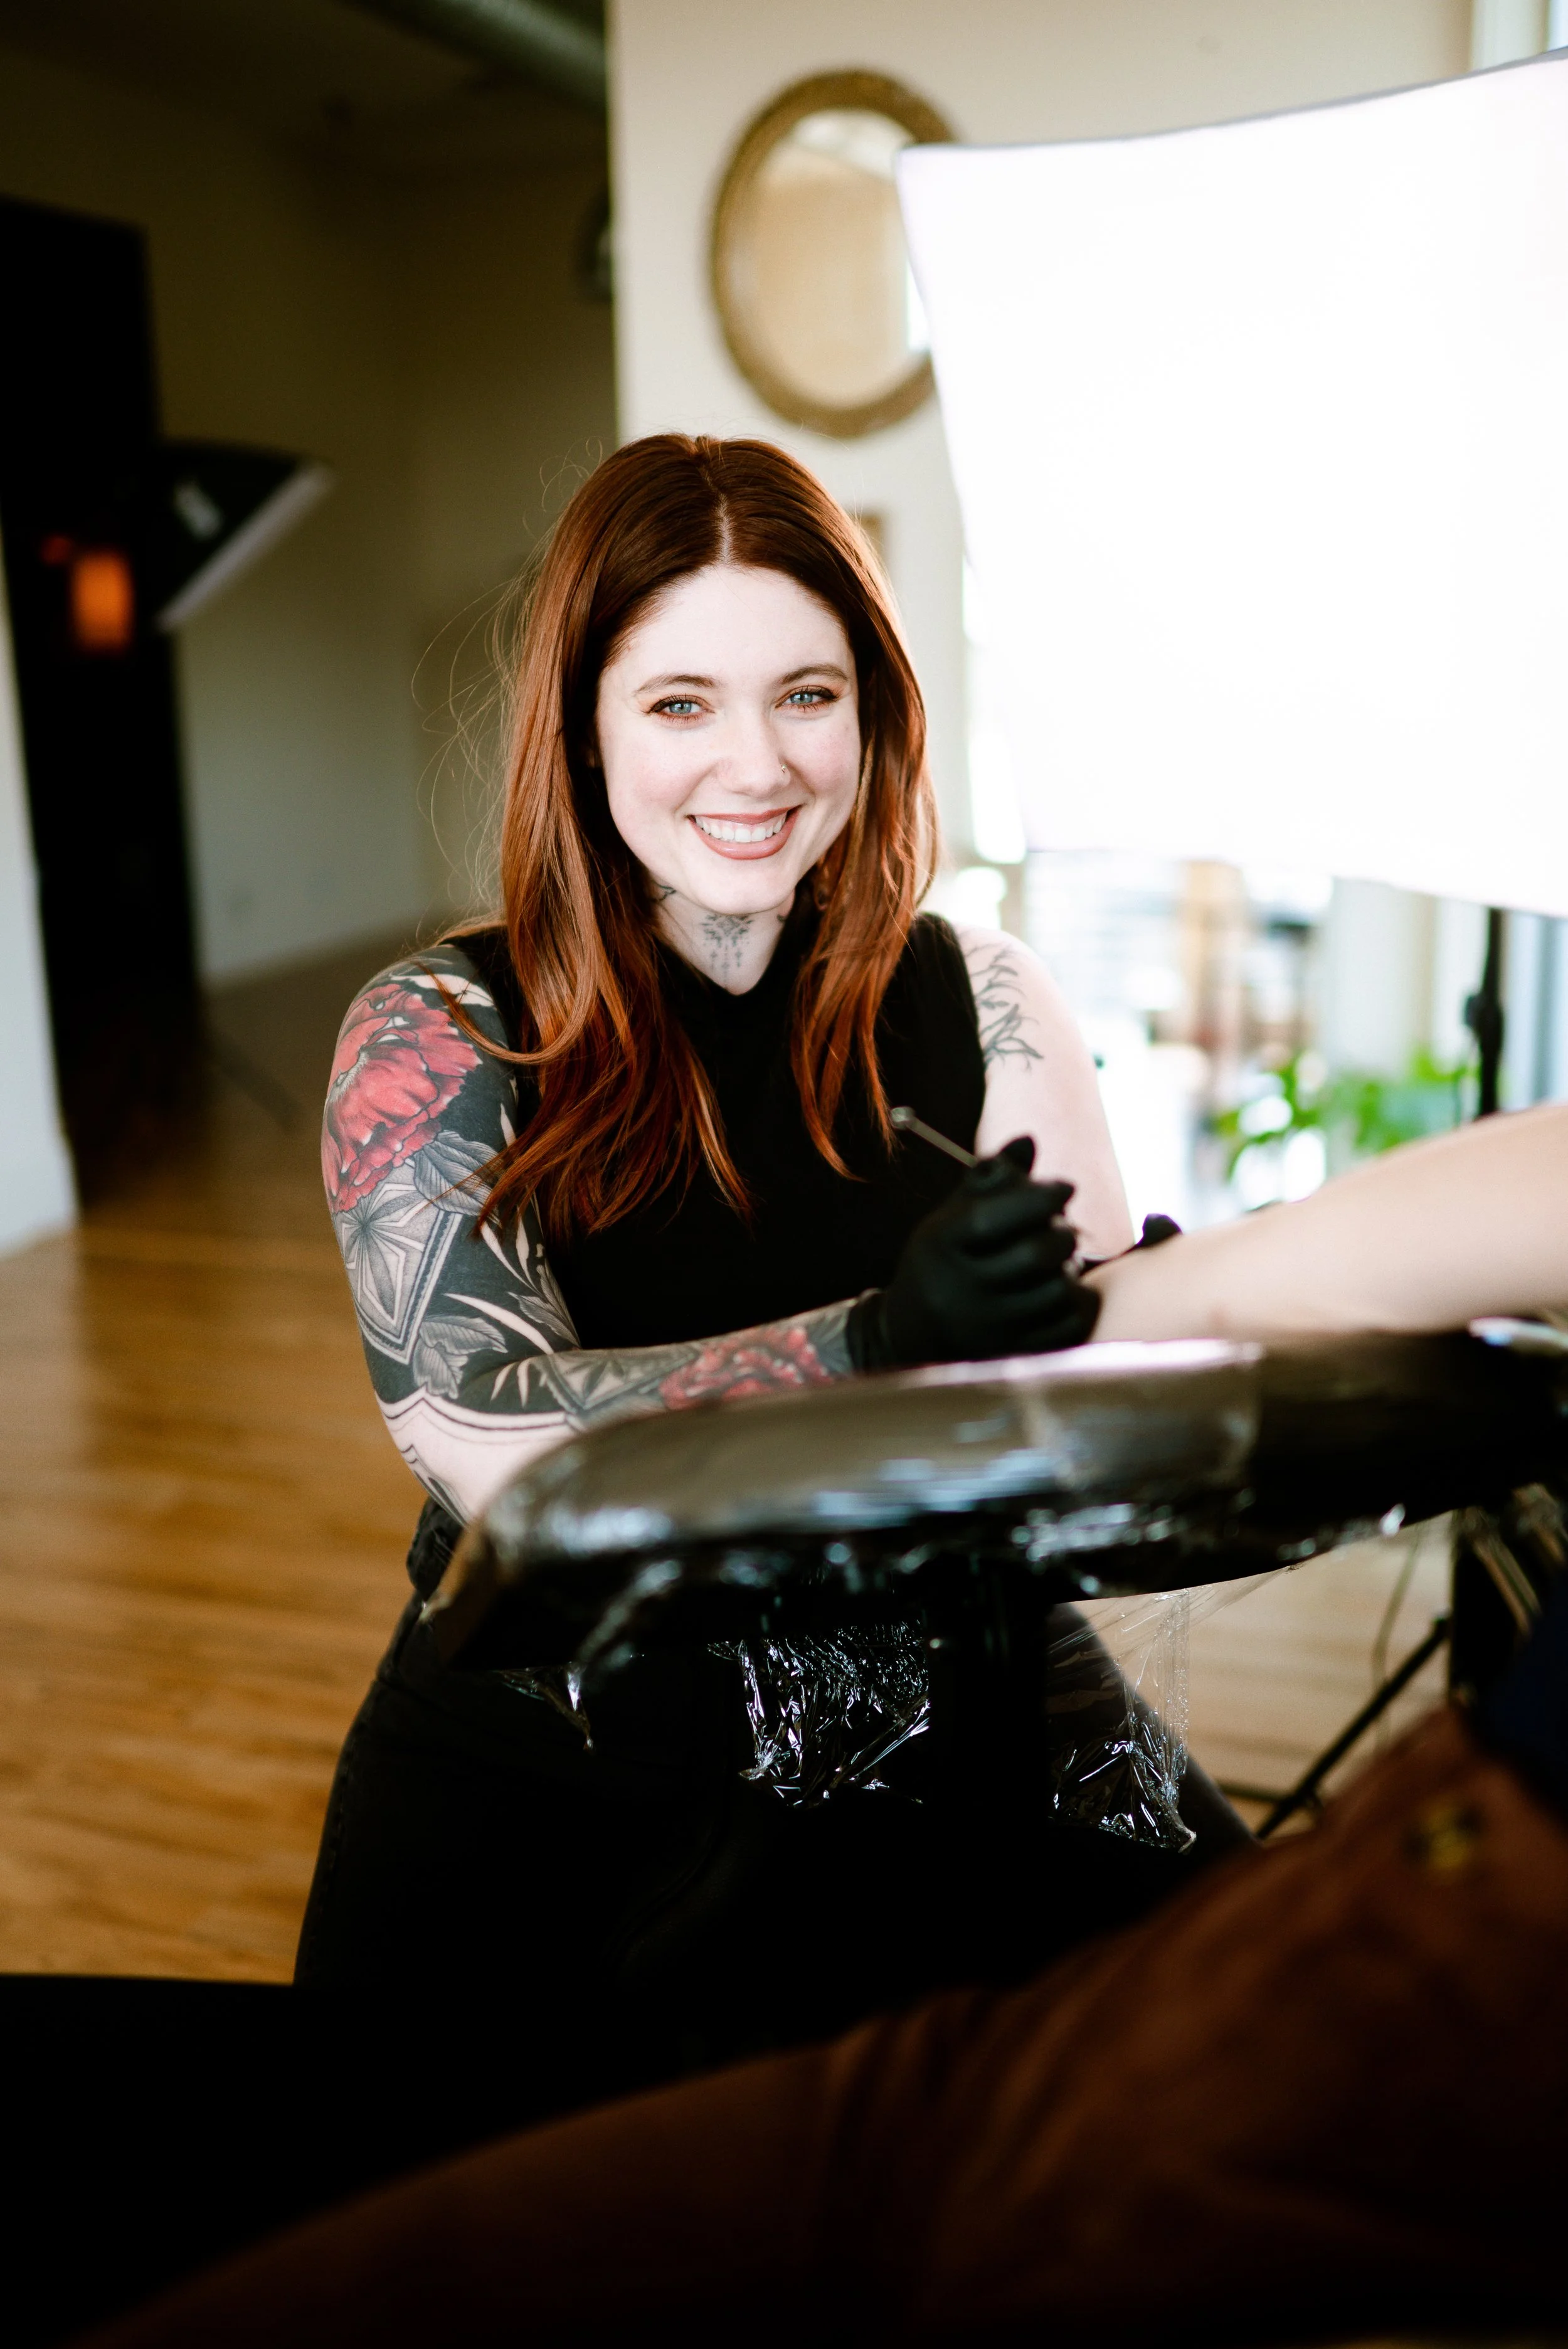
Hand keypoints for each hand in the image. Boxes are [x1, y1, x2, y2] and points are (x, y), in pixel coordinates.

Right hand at [848, 1137, 1101, 1370]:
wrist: (911, 1332)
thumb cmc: (944, 1259)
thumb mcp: (952, 1217)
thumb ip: (989, 1179)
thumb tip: (1028, 1140)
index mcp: (941, 1245)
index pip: (992, 1219)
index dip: (1037, 1198)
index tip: (1066, 1187)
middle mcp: (958, 1289)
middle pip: (1033, 1255)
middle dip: (1062, 1232)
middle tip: (1065, 1227)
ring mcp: (985, 1328)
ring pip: (1055, 1290)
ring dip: (1069, 1269)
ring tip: (1059, 1263)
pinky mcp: (1009, 1354)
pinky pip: (1066, 1324)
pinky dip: (1076, 1302)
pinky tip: (1062, 1292)